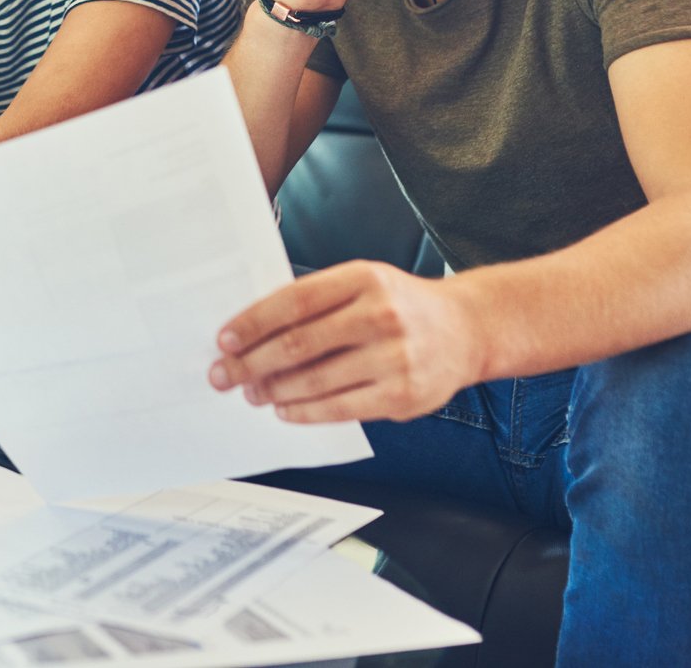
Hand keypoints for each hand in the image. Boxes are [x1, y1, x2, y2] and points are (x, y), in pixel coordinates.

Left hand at [207, 261, 483, 422]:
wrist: (466, 330)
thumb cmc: (399, 305)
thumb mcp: (363, 283)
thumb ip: (317, 301)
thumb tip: (254, 332)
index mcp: (363, 279)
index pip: (295, 301)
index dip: (253, 322)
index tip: (224, 340)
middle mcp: (380, 315)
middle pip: (299, 344)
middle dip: (252, 363)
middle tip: (224, 375)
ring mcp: (394, 357)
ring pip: (316, 380)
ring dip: (274, 390)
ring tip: (252, 393)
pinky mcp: (403, 395)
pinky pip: (340, 408)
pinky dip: (305, 412)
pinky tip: (285, 410)